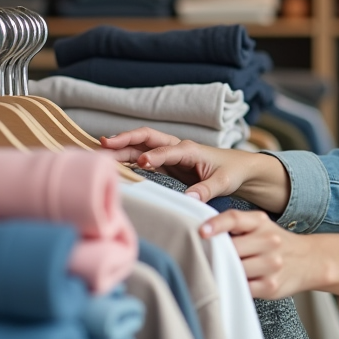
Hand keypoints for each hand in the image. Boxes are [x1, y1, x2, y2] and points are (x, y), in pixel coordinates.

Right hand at [100, 129, 261, 202]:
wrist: (240, 169)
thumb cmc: (232, 172)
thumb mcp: (223, 182)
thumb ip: (206, 189)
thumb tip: (191, 200)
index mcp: (190, 149)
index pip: (167, 150)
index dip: (154, 156)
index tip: (141, 164)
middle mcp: (176, 148)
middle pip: (147, 138)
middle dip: (126, 139)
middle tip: (104, 144)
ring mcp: (169, 155)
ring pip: (140, 148)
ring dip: (120, 149)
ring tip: (98, 154)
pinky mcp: (166, 165)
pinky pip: (142, 158)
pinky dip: (126, 159)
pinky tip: (111, 164)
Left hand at [201, 210, 319, 299]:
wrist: (309, 260)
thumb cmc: (274, 243)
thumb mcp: (260, 226)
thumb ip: (236, 227)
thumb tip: (200, 235)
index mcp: (261, 222)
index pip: (235, 219)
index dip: (216, 224)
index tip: (201, 232)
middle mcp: (269, 240)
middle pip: (232, 248)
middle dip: (218, 254)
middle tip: (207, 257)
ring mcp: (271, 264)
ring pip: (235, 269)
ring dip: (224, 271)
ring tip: (221, 270)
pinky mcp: (271, 286)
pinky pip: (242, 287)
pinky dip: (233, 285)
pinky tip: (232, 281)